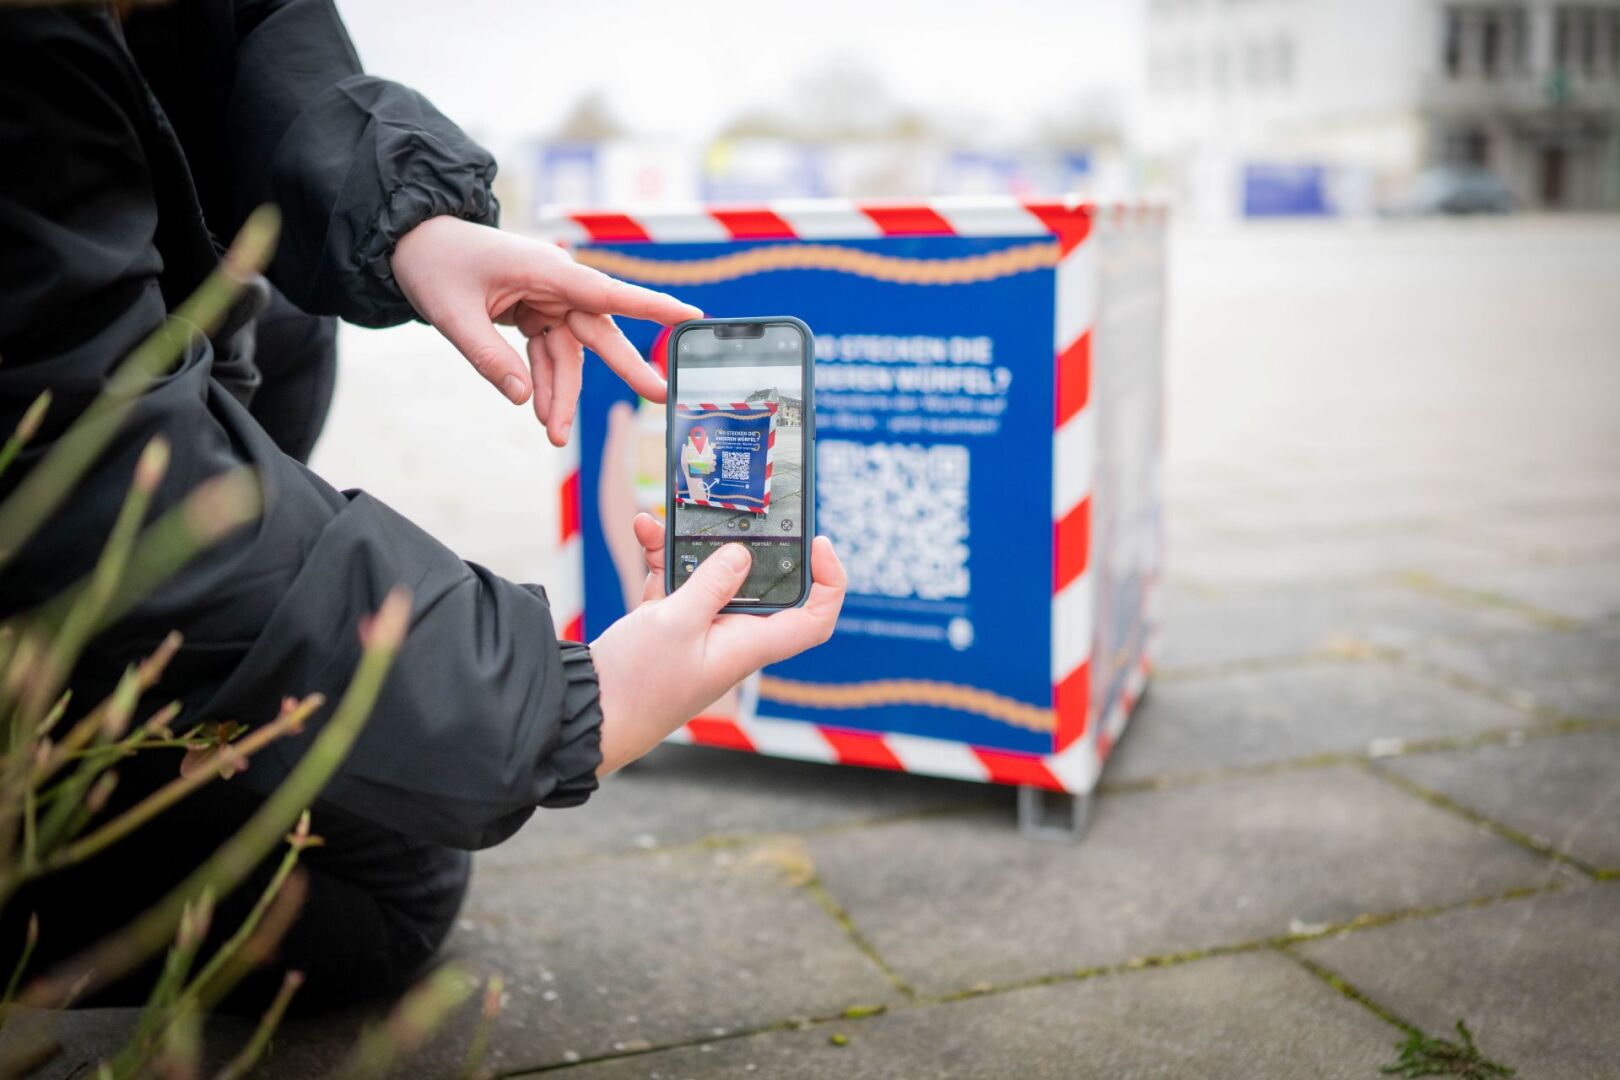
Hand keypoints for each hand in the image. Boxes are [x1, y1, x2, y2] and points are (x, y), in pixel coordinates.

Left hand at [391, 216, 700, 445]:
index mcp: (544, 268)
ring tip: (556, 434)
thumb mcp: (453, 314)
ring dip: (564, 394)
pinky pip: (549, 355)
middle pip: (598, 330)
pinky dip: (545, 385)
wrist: (412, 243)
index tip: (691, 318)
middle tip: (658, 394)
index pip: (606, 292)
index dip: (651, 306)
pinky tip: (543, 414)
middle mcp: (555, 283)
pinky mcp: (535, 313)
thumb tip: (525, 399)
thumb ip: (488, 357)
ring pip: (570, 354)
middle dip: (625, 366)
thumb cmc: (434, 264)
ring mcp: (546, 299)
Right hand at [588, 514, 845, 773]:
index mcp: (749, 643)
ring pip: (714, 574)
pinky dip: (663, 553)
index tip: (818, 544)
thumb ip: (712, 584)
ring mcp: (700, 627)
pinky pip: (677, 577)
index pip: (813, 619)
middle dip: (752, 542)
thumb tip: (742, 554)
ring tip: (676, 513)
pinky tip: (645, 528)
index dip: (828, 582)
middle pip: (762, 582)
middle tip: (742, 508)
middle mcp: (732, 634)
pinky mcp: (670, 621)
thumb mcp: (675, 624)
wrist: (589, 714)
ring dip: (696, 543)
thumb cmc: (637, 686)